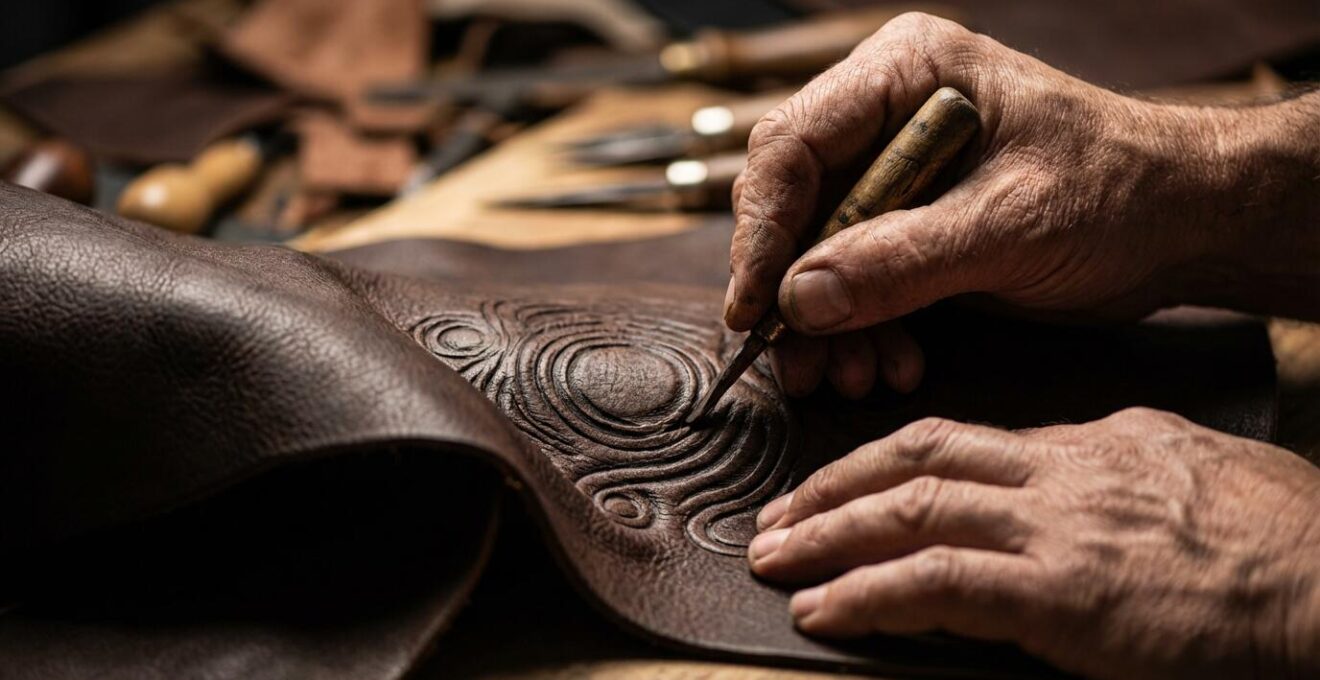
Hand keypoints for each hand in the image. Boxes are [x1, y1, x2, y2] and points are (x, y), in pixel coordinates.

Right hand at [725, 12, 1319, 397]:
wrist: (1182, 225)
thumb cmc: (1117, 192)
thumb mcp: (1010, 226)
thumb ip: (902, 261)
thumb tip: (797, 301)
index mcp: (903, 71)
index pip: (793, 144)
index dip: (763, 229)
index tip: (755, 307)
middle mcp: (882, 112)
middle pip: (791, 199)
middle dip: (792, 288)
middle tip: (798, 361)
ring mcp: (891, 168)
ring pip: (813, 248)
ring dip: (823, 321)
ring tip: (849, 377)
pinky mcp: (906, 220)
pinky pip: (851, 275)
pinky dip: (859, 326)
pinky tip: (884, 364)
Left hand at [747, 409, 1319, 678]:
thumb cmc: (1285, 540)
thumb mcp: (1193, 470)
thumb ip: (1120, 464)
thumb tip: (1082, 459)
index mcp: (1090, 443)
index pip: (961, 440)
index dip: (886, 461)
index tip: (842, 484)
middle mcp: (1061, 471)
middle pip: (917, 458)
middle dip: (834, 487)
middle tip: (776, 515)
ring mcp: (1057, 529)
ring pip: (910, 512)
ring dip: (827, 536)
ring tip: (773, 560)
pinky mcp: (1062, 593)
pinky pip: (936, 584)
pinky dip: (867, 594)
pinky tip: (823, 610)